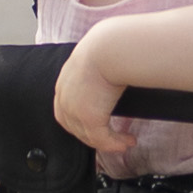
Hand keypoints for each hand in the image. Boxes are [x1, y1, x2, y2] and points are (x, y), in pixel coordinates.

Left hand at [53, 33, 134, 155]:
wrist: (110, 49)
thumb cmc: (109, 48)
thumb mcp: (95, 60)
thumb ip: (96, 72)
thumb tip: (109, 76)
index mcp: (64, 83)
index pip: (66, 111)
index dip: (79, 123)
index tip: (97, 126)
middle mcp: (65, 98)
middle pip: (75, 127)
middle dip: (93, 136)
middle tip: (112, 139)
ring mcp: (75, 110)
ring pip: (89, 136)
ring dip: (108, 142)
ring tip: (126, 142)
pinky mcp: (89, 118)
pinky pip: (102, 139)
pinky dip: (115, 144)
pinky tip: (128, 141)